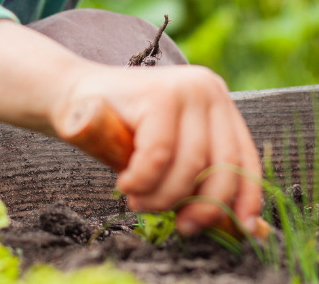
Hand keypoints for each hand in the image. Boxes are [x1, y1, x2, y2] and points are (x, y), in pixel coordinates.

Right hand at [51, 63, 263, 237]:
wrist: (73, 95)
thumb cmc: (122, 132)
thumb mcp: (169, 155)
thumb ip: (197, 176)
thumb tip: (235, 224)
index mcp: (217, 102)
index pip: (245, 158)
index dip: (246, 198)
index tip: (241, 230)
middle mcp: (207, 89)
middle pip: (223, 166)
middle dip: (202, 207)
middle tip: (180, 226)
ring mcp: (184, 88)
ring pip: (190, 166)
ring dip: (162, 197)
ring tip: (139, 200)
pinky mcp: (158, 94)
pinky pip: (159, 157)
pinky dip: (141, 181)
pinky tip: (125, 182)